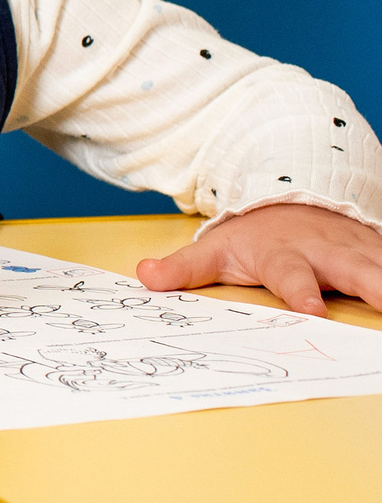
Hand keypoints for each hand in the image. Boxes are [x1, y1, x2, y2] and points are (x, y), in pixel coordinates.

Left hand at [138, 201, 381, 315]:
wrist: (287, 193)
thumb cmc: (253, 232)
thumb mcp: (215, 248)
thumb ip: (183, 268)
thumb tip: (143, 277)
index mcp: (285, 253)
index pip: (292, 275)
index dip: (301, 291)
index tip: (312, 309)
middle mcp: (327, 250)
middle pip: (357, 270)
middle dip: (378, 287)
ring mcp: (358, 249)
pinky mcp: (379, 250)